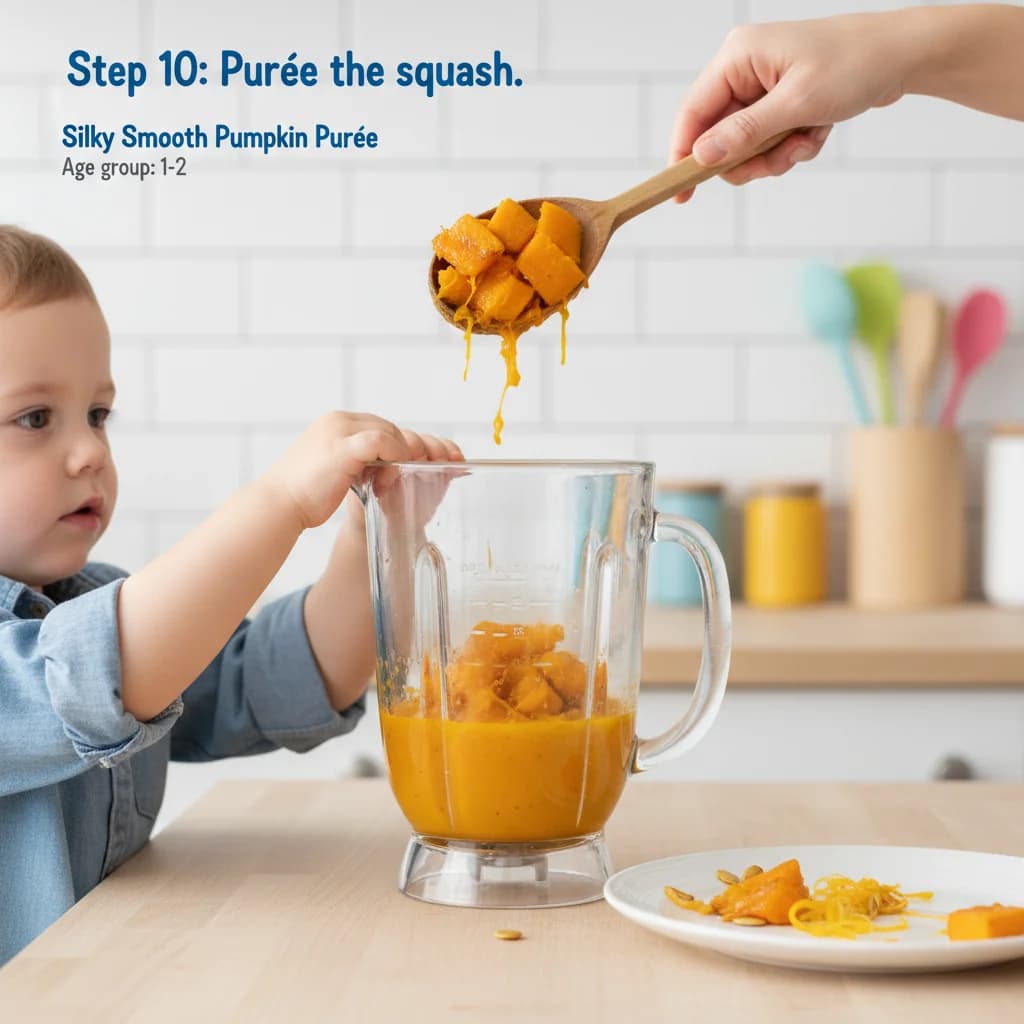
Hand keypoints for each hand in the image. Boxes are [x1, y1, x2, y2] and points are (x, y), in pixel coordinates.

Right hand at [262, 412, 460, 531]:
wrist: (277, 504)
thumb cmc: (304, 494)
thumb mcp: (337, 471)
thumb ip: (361, 463)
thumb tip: (388, 470)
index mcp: (338, 423)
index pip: (384, 426)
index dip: (412, 441)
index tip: (440, 454)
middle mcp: (340, 420)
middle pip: (392, 426)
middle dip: (420, 444)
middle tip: (447, 458)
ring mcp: (340, 431)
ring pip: (391, 431)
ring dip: (410, 451)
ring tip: (422, 469)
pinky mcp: (342, 448)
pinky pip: (381, 441)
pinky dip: (396, 453)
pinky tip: (400, 470)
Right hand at [669, 13, 908, 198]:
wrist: (904, 55)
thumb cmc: (855, 65)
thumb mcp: (796, 105)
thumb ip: (744, 133)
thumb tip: (702, 157)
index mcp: (738, 56)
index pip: (693, 112)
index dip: (683, 154)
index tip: (681, 193)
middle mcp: (745, 68)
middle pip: (720, 135)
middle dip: (749, 157)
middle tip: (777, 161)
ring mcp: (763, 85)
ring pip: (746, 144)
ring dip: (775, 154)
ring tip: (806, 141)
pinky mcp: (781, 99)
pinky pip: (770, 140)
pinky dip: (792, 145)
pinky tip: (817, 132)